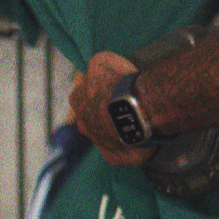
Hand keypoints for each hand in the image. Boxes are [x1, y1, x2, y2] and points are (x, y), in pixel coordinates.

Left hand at [68, 49, 154, 167]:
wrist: (140, 108)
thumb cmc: (121, 82)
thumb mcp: (103, 60)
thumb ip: (96, 68)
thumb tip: (96, 71)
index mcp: (78, 101)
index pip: (81, 95)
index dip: (97, 92)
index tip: (111, 89)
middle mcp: (84, 125)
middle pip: (91, 120)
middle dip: (103, 115)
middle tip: (123, 106)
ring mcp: (99, 143)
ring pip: (105, 137)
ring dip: (116, 131)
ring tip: (136, 122)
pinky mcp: (115, 158)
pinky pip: (121, 153)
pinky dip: (129, 147)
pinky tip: (140, 138)